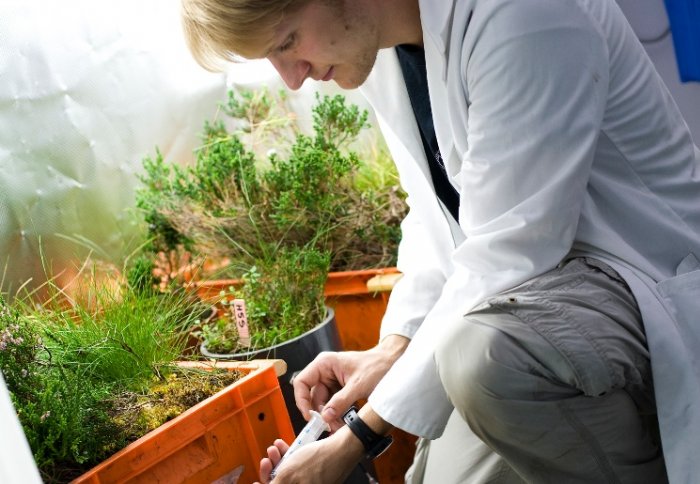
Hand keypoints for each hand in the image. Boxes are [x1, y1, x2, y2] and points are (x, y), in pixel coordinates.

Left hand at [255, 425, 363, 483]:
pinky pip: (297, 468)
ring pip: (288, 474)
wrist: (342, 448)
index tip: (255, 482)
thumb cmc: (319, 461)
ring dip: (277, 460)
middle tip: (267, 459)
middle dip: (270, 470)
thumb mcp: (288, 475)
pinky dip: (288, 457)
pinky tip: (283, 446)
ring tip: (275, 449)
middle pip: (280, 483)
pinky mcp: (314, 474)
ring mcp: (310, 482)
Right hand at [293, 335, 408, 428]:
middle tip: (331, 428)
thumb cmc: (377, 366)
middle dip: (322, 414)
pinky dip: (338, 415)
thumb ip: (341, 401)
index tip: (310, 417)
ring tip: (341, 428)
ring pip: (324, 404)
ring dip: (331, 417)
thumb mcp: (359, 385)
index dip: (302, 400)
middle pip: (313, 397)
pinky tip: (345, 423)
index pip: (302, 382)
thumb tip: (325, 417)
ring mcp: (332, 381)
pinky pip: (334, 405)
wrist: (393, 363)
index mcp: (324, 364)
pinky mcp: (340, 390)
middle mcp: (325, 372)